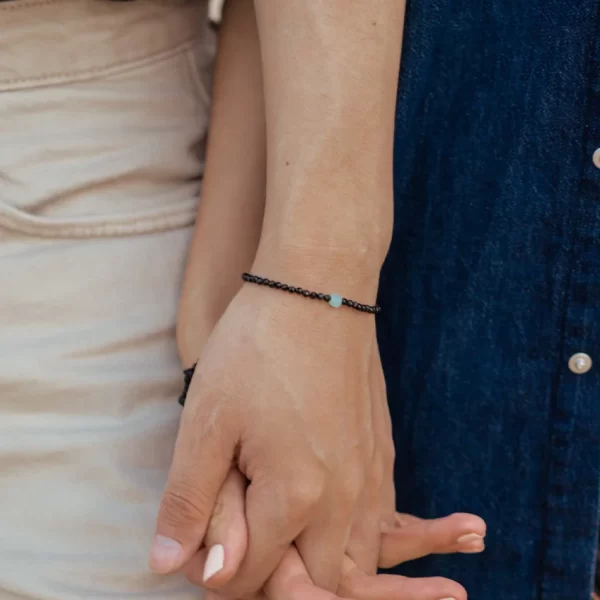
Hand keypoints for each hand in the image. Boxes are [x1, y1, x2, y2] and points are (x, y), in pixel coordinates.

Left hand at [151, 281, 387, 595]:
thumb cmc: (257, 350)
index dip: (214, 574)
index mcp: (295, 496)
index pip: (250, 577)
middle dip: (273, 580)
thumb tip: (172, 565)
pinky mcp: (381, 451)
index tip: (198, 547)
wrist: (319, 290)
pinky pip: (374, 520)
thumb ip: (190, 501)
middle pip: (313, 582)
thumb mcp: (207, 422)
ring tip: (281, 531)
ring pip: (352, 557)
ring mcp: (370, 475)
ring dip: (316, 562)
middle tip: (239, 542)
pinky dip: (347, 533)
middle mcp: (344, 498)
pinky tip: (321, 504)